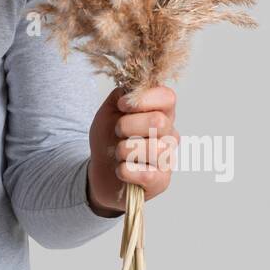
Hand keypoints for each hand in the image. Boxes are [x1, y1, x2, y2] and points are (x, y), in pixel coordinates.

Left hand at [86, 84, 178, 216]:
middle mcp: (169, 134)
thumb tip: (134, 88)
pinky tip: (121, 169)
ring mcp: (168, 158)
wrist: (99, 168)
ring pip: (154, 149)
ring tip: (118, 153)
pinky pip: (147, 174)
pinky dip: (125, 170)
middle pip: (159, 121)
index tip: (122, 105)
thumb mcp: (109, 110)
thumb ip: (122, 94)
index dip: (143, 99)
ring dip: (125, 150)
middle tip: (117, 131)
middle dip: (128, 125)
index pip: (167, 97)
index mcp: (161, 112)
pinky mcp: (161, 182)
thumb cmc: (108, 137)